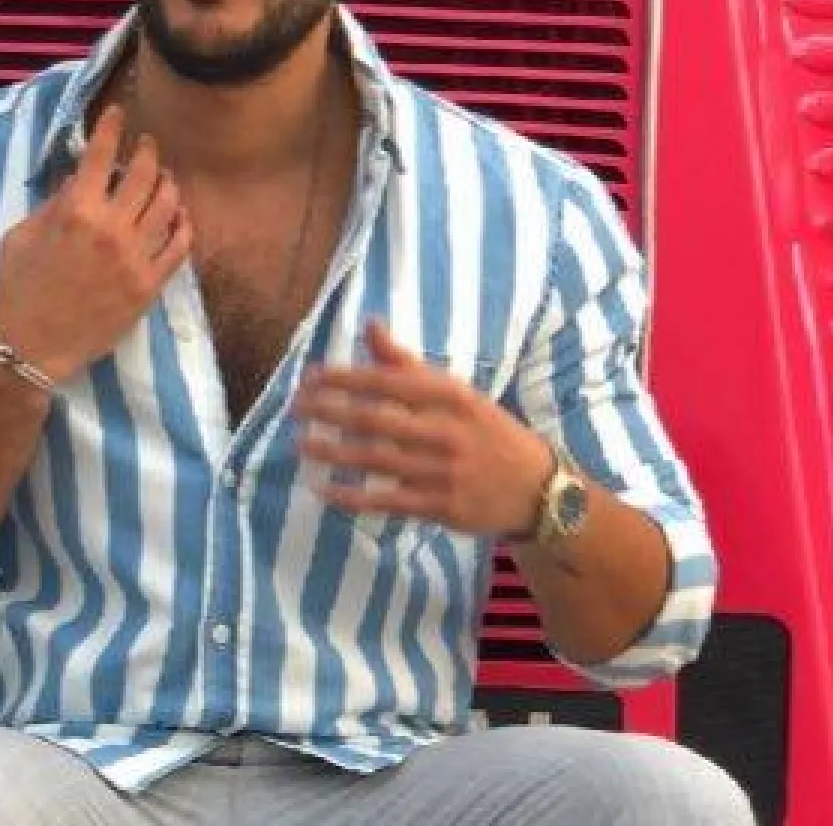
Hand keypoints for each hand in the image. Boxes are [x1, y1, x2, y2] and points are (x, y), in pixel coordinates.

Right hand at [0, 105, 192, 380]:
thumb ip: (53, 202)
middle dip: (147, 151)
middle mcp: (112, 229)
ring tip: (163, 177)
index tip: (118, 113)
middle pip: (144, 174)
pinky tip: (180, 215)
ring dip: (167, 183)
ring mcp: (136, 258)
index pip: (100, 155)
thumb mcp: (21, 236)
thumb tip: (80, 177)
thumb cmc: (18, 289)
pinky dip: (183, 224)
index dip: (111, 127)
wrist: (33, 347)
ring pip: (169, 205)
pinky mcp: (150, 285)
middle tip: (147, 144)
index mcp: (76, 212)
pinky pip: (180, 246)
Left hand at [292, 321, 553, 536]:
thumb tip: (369, 324)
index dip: (345, 379)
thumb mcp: (455, 391)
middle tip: (294, 408)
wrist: (538, 488)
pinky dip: (352, 497)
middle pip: (377, 420)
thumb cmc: (485, 430)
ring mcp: (445, 472)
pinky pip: (387, 502)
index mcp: (452, 395)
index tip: (310, 377)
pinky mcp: (441, 508)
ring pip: (377, 461)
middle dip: (330, 412)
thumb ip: (406, 363)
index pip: (388, 382)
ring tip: (300, 443)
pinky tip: (323, 489)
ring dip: (333, 452)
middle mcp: (448, 432)